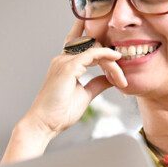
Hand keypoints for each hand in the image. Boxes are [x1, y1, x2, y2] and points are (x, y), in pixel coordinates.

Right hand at [22, 20, 127, 137]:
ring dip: (111, 60)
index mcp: (65, 64)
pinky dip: (106, 55)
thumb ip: (97, 84)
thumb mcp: (85, 94)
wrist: (44, 123)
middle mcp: (63, 59)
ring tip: (121, 77)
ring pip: (94, 49)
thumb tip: (110, 79)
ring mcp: (64, 62)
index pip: (82, 44)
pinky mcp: (68, 68)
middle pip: (90, 42)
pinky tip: (116, 58)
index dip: (99, 42)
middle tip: (123, 67)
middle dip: (108, 49)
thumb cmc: (60, 112)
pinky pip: (92, 54)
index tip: (119, 54)